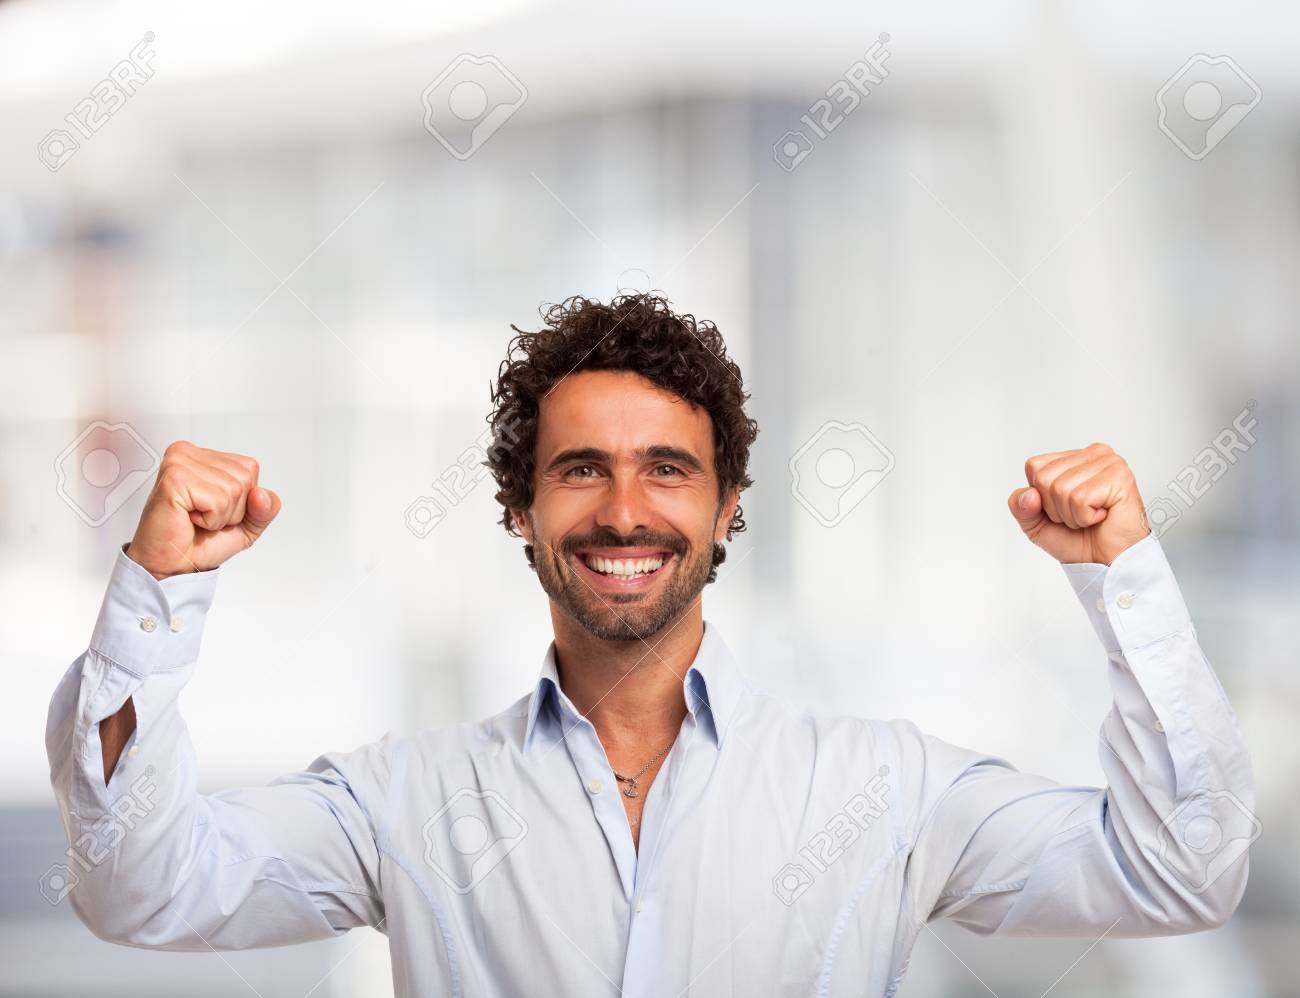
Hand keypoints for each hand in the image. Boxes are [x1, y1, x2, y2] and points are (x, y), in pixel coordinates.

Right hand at [125, 441, 280, 579]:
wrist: (172, 565)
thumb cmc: (199, 542)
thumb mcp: (247, 524)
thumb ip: (266, 508)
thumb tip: (262, 494)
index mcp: (204, 456)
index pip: (250, 468)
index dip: (242, 499)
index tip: (213, 508)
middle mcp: (189, 453)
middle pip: (244, 478)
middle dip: (232, 509)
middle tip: (203, 516)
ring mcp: (180, 463)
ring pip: (233, 489)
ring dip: (220, 516)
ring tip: (196, 518)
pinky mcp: (174, 478)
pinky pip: (218, 501)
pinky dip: (210, 519)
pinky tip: (189, 519)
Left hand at [1008, 443, 1150, 565]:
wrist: (1107, 563)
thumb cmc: (1079, 540)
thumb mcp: (1036, 524)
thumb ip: (1020, 506)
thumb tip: (1028, 494)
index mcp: (1074, 458)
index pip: (1034, 466)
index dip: (1041, 497)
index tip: (1064, 508)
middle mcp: (1093, 454)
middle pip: (1044, 478)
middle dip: (1056, 508)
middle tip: (1080, 515)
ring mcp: (1109, 463)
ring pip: (1061, 489)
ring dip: (1072, 515)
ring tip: (1091, 518)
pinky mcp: (1119, 477)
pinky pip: (1080, 498)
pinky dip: (1085, 517)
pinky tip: (1102, 517)